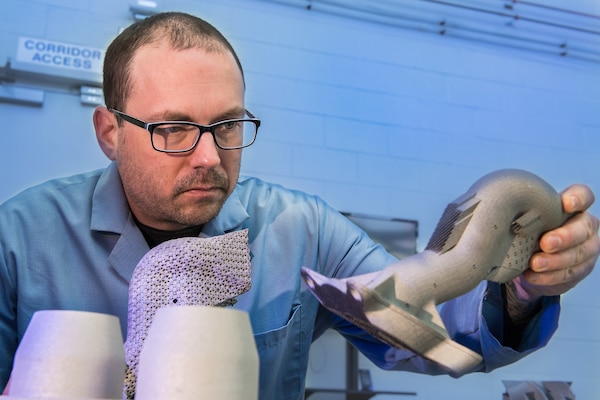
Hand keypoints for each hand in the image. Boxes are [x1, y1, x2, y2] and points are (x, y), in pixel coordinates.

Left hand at [512, 184, 598, 300]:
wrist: (531, 263)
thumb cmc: (528, 232)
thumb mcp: (524, 220)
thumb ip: (521, 213)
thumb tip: (496, 212)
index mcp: (573, 207)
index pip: (584, 196)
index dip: (578, 198)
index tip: (565, 204)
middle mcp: (583, 226)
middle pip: (583, 228)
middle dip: (565, 237)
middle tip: (545, 243)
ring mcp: (585, 248)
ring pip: (578, 254)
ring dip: (555, 261)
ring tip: (535, 264)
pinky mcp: (580, 269)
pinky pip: (569, 274)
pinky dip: (550, 277)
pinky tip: (533, 276)